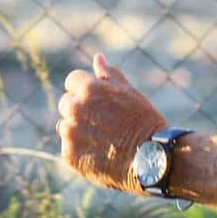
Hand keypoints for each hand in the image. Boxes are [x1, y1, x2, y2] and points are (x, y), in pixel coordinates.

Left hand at [55, 52, 166, 190]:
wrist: (152, 159)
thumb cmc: (144, 122)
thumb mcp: (130, 92)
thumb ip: (109, 74)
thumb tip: (97, 58)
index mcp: (89, 89)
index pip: (72, 80)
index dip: (86, 90)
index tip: (99, 102)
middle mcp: (76, 109)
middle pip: (66, 103)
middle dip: (80, 109)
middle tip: (102, 122)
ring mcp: (71, 133)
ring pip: (65, 126)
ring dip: (77, 130)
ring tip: (102, 139)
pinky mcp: (70, 156)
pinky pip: (67, 148)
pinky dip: (80, 150)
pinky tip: (99, 154)